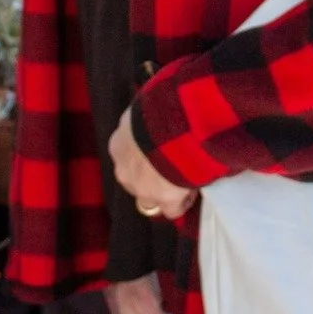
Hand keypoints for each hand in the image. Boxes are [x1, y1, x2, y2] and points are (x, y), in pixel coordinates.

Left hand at [108, 106, 197, 220]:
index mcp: (118, 144)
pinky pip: (173, 209)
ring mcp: (142, 188)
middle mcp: (124, 169)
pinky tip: (194, 193)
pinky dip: (182, 203)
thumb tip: (160, 104)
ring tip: (186, 180)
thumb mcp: (147, 105)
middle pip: (136, 179)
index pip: (128, 155)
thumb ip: (148, 113)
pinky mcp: (164, 199)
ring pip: (151, 198)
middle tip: (174, 165)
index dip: (145, 155)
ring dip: (165, 191)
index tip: (163, 149)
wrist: (173, 126)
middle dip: (151, 176)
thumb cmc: (160, 108)